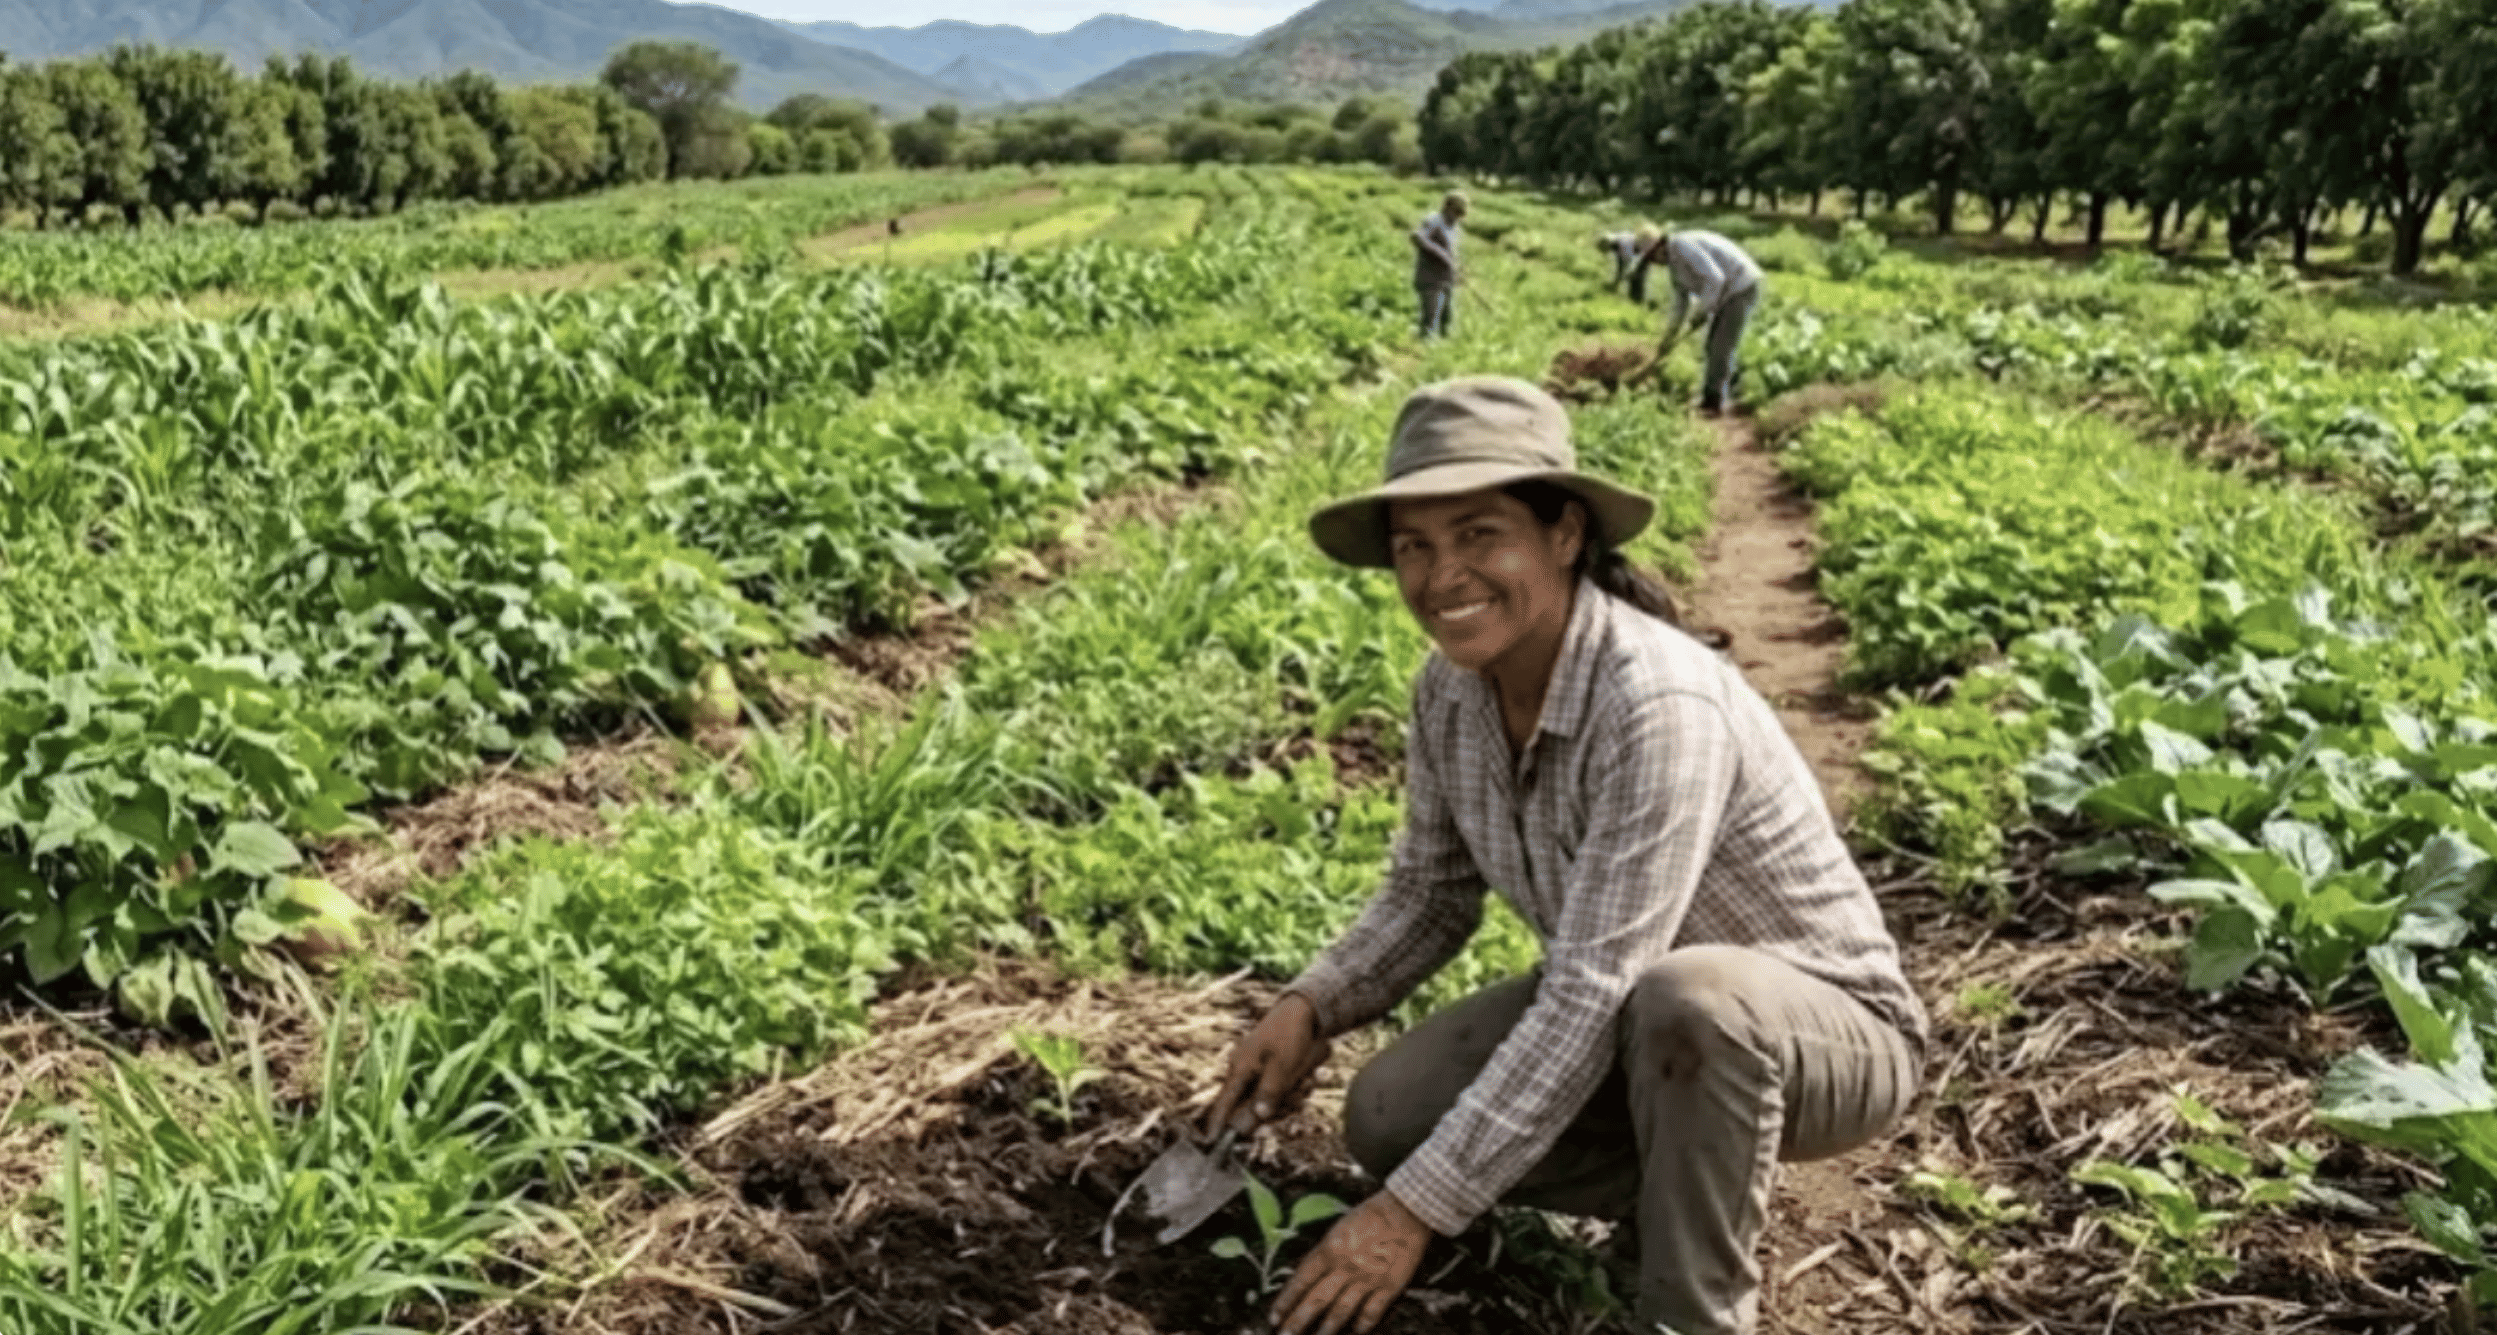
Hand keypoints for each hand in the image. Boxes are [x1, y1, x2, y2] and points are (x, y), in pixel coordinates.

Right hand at [1206, 994, 1329, 1136]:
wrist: (1305, 1009)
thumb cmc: (1289, 1034)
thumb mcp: (1281, 1065)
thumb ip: (1268, 1093)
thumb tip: (1256, 1120)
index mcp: (1240, 1070)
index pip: (1223, 1104)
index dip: (1218, 1124)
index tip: (1210, 1142)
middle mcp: (1246, 1073)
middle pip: (1254, 1108)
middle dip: (1278, 1108)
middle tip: (1296, 1097)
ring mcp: (1260, 1071)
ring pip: (1273, 1101)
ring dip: (1293, 1096)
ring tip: (1307, 1079)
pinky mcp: (1275, 1070)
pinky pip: (1284, 1091)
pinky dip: (1297, 1087)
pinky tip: (1310, 1076)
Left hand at [1271, 1190, 1431, 1334]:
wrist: (1405, 1211)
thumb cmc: (1370, 1215)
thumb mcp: (1338, 1229)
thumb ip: (1324, 1253)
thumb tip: (1309, 1275)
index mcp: (1329, 1250)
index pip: (1300, 1281)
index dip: (1286, 1301)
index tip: (1274, 1316)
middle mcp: (1345, 1268)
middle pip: (1316, 1301)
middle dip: (1298, 1321)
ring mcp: (1366, 1280)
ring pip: (1341, 1311)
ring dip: (1326, 1329)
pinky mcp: (1388, 1287)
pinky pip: (1371, 1312)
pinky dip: (1362, 1325)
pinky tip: (1356, 1332)